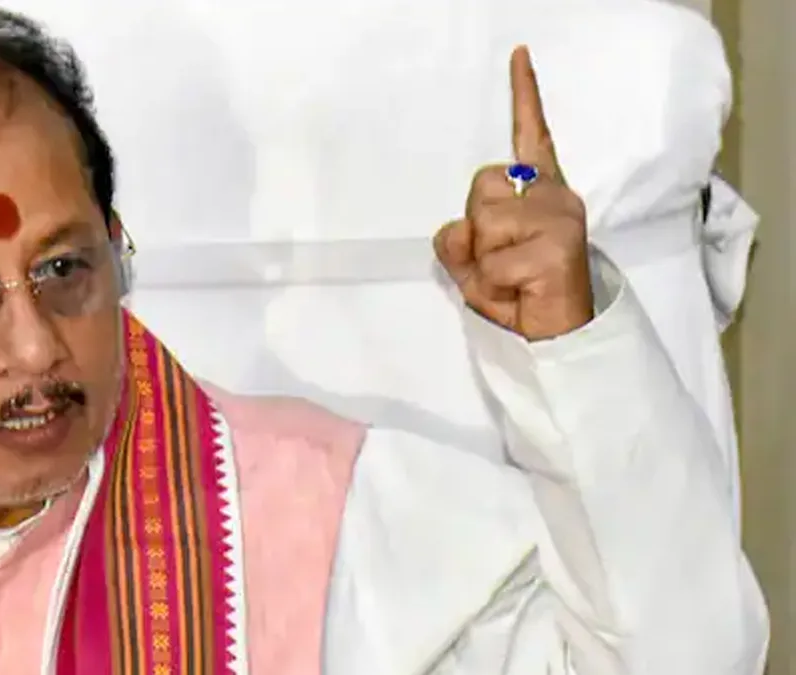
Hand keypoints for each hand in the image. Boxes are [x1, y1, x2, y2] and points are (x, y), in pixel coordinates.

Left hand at [434, 46, 593, 340]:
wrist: (559, 339)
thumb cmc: (520, 297)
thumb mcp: (475, 266)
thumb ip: (459, 241)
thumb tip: (452, 229)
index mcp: (540, 195)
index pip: (533, 138)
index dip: (524, 96)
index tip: (517, 56)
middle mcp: (556, 197)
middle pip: (482, 185)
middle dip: (475, 227)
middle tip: (499, 261)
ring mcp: (560, 218)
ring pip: (484, 221)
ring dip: (481, 260)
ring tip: (509, 278)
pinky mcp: (556, 246)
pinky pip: (492, 260)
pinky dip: (491, 283)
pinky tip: (518, 290)